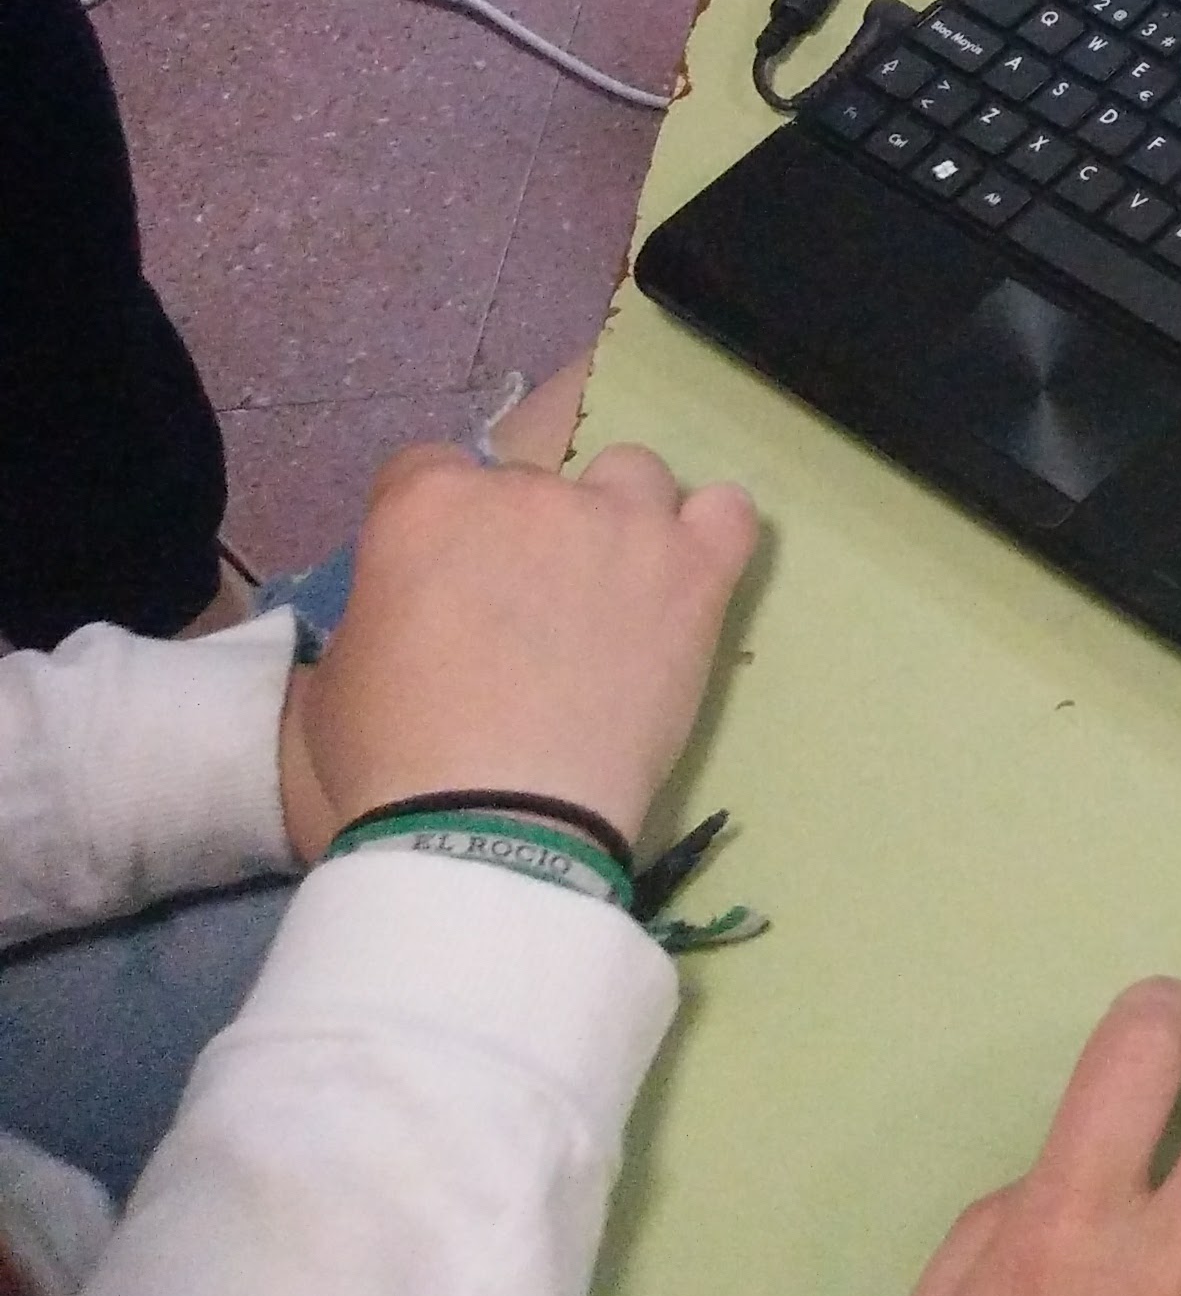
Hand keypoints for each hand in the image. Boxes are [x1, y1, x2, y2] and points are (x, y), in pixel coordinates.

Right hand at [277, 441, 756, 857]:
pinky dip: (710, 534)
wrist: (493, 824)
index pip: (429, 471)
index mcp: (428, 506)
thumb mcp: (336, 678)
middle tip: (524, 616)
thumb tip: (405, 609)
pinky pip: (728, 512)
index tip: (441, 580)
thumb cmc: (393, 764)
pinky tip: (686, 577)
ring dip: (617, 521)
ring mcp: (622, 525)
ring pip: (632, 477)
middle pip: (532, 482)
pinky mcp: (693, 571)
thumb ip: (377, 612)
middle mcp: (529, 494)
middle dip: (521, 538)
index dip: (434, 527)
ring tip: (608, 595)